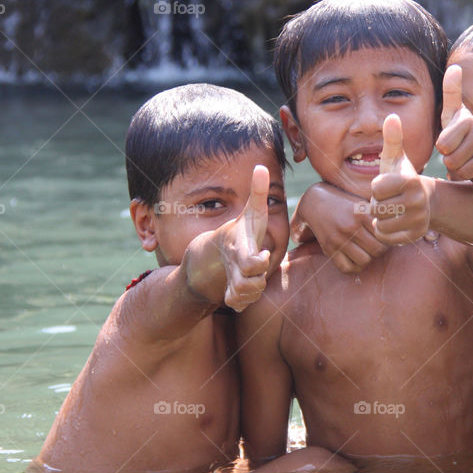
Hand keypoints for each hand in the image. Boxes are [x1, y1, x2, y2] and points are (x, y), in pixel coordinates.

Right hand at [216, 165, 271, 310]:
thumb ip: (257, 193)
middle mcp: (233, 267)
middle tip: (259, 270)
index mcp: (239, 249)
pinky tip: (248, 289)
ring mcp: (230, 281)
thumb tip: (261, 167)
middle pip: (248, 285)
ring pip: (244, 297)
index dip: (259, 262)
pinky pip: (240, 305)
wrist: (209, 254)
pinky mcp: (231, 294)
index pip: (250, 262)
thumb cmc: (240, 232)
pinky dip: (245, 302)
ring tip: (256, 278)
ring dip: (253, 292)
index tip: (263, 256)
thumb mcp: (250, 214)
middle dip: (256, 283)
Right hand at [291, 183, 387, 273]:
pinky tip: (355, 258)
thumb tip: (400, 227)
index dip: (388, 239)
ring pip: (364, 261)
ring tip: (366, 251)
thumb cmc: (345, 204)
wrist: (316, 205)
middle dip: (380, 250)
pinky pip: (347, 268)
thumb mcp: (362, 203)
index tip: (385, 237)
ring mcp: (338, 239)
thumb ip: (379, 214)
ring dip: (367, 258)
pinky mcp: (329, 249)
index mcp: (361, 213)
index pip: (385, 236)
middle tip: (377, 245)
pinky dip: (354, 267)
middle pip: (377, 250)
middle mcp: (350, 227)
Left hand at [369, 114, 432, 244]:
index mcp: (410, 180)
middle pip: (377, 208)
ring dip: (380, 218)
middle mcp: (417, 200)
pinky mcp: (414, 235)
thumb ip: (392, 139)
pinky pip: (385, 237)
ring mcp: (417, 220)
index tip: (387, 185)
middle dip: (378, 204)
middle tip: (390, 199)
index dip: (377, 187)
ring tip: (391, 210)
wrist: (422, 201)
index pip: (377, 188)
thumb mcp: (396, 158)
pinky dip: (383, 232)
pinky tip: (392, 222)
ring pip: (380, 224)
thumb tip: (391, 116)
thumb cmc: (402, 177)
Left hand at [435, 64, 472, 185]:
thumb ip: (451, 93)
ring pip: (464, 173)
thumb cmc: (465, 136)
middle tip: (461, 156)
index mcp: (468, 121)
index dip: (443, 149)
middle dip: (452, 164)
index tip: (450, 143)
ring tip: (470, 162)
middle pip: (452, 161)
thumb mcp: (454, 116)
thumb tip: (455, 67)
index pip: (443, 145)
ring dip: (463, 173)